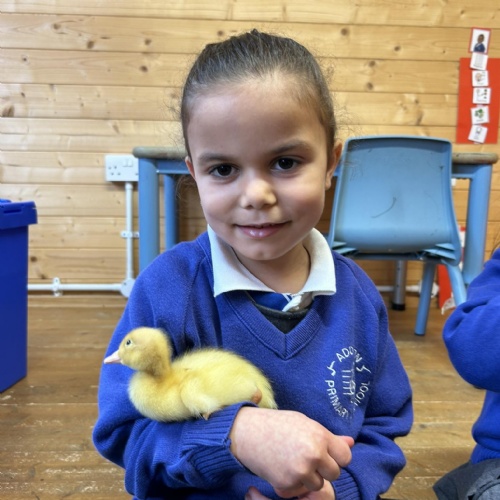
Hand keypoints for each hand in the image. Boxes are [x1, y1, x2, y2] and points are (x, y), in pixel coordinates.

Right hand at [230, 408, 351, 497]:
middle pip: (334, 474)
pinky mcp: (287, 484)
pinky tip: (281, 467)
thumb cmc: (277, 424)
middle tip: (305, 457)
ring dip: (309, 478)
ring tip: (292, 461)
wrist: (246, 432)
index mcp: (320, 436)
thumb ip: (329, 436)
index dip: (335, 456)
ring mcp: (301, 471)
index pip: (345, 457)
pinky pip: (299, 490)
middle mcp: (313, 454)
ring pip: (318, 485)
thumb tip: (351, 442)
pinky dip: (292, 483)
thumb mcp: (304, 423)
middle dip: (323, 469)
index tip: (324, 453)